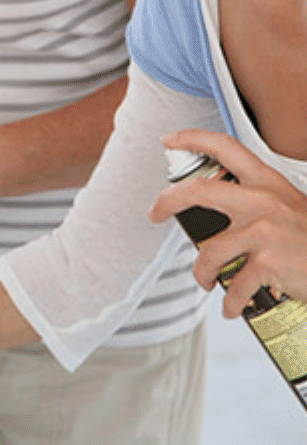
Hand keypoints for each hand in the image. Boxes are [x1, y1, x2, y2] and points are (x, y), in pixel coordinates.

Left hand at [149, 129, 306, 316]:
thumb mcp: (290, 203)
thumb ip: (259, 198)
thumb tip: (220, 202)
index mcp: (266, 182)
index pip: (225, 147)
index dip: (192, 138)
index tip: (168, 141)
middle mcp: (262, 201)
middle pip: (198, 191)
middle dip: (167, 201)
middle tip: (155, 213)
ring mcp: (263, 232)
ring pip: (210, 251)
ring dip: (202, 271)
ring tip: (207, 280)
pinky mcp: (268, 264)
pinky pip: (235, 286)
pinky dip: (229, 301)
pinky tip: (230, 306)